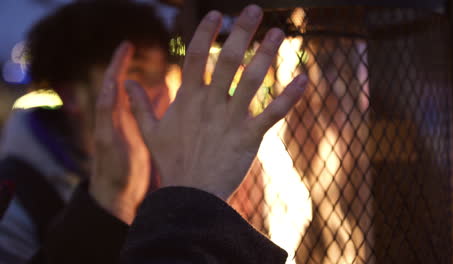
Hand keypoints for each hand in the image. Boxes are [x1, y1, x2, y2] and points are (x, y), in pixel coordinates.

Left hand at [90, 43, 150, 223]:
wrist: (120, 195)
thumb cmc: (113, 172)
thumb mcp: (109, 142)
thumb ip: (109, 115)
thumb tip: (111, 86)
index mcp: (109, 116)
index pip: (112, 82)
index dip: (118, 63)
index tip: (126, 45)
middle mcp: (120, 118)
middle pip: (125, 85)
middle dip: (132, 66)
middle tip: (139, 49)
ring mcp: (133, 127)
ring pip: (141, 98)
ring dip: (149, 81)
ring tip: (158, 65)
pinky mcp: (144, 138)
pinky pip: (153, 114)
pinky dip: (160, 101)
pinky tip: (171, 93)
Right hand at [126, 5, 306, 199]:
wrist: (190, 195)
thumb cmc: (171, 163)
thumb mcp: (150, 132)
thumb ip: (138, 105)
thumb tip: (126, 83)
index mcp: (188, 98)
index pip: (194, 56)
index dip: (204, 33)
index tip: (215, 13)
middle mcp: (210, 103)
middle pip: (227, 60)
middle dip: (241, 32)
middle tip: (254, 9)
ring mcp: (231, 119)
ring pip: (252, 80)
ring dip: (266, 55)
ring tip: (278, 33)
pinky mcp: (249, 137)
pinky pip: (272, 113)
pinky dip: (289, 97)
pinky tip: (304, 79)